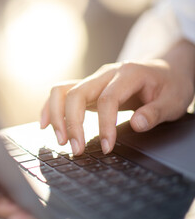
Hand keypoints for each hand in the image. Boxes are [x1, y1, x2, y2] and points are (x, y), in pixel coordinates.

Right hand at [40, 39, 194, 155]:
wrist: (164, 69)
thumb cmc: (169, 84)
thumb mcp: (174, 99)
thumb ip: (156, 112)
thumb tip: (137, 124)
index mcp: (128, 74)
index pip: (107, 99)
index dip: (104, 125)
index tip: (107, 147)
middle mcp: (105, 74)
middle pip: (77, 94)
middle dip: (72, 123)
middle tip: (75, 149)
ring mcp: (93, 79)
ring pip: (62, 91)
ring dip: (56, 115)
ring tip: (60, 140)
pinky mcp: (86, 88)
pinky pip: (61, 93)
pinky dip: (49, 108)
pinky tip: (45, 124)